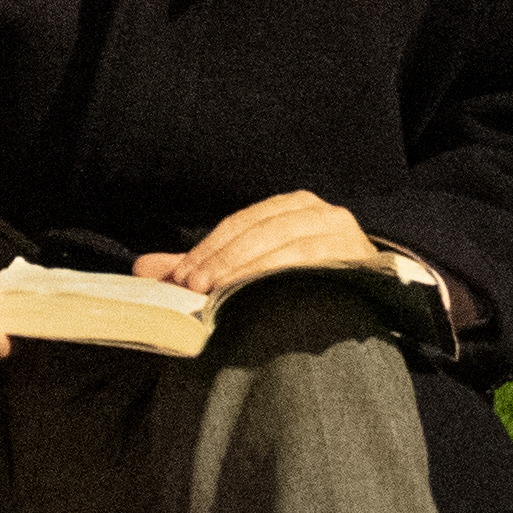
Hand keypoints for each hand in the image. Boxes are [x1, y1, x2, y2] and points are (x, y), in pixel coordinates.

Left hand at [135, 189, 380, 295]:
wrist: (369, 306)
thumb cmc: (305, 287)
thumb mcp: (249, 270)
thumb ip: (203, 266)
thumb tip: (143, 267)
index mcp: (292, 206)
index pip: (240, 223)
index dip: (207, 250)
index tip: (180, 279)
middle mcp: (319, 212)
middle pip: (259, 230)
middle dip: (222, 260)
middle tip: (193, 289)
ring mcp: (341, 232)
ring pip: (284, 245)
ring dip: (247, 270)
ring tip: (219, 294)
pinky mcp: (357, 256)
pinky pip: (313, 261)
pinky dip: (282, 274)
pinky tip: (260, 293)